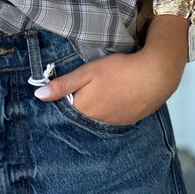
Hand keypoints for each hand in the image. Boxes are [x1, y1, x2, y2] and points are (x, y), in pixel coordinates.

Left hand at [33, 41, 185, 125]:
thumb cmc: (120, 70)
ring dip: (92, 111)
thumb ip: (64, 84)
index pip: (64, 112)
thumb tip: (39, 95)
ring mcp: (113, 124)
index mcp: (85, 109)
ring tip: (97, 94)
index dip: (61, 102)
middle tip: (78, 92)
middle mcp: (97, 122)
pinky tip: (111, 99)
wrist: (155, 76)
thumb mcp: (88, 71)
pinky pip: (110, 120)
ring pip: (95, 120)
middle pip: (79, 118)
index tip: (59, 94)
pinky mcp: (127, 122)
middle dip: (75, 108)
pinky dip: (107, 112)